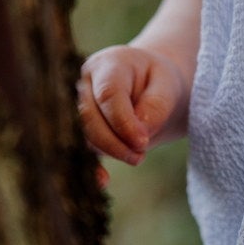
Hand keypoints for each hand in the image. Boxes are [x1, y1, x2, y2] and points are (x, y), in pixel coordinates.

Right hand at [77, 45, 188, 167]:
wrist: (151, 87)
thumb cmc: (159, 83)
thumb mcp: (168, 86)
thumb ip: (156, 106)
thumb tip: (138, 136)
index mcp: (108, 64)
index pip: (108, 94)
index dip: (123, 122)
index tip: (143, 142)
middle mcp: (83, 83)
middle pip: (88, 117)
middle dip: (114, 142)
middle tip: (140, 155)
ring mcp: (75, 106)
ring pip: (81, 135)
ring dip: (108, 152)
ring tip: (137, 157)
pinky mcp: (78, 128)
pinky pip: (78, 149)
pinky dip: (89, 167)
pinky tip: (103, 180)